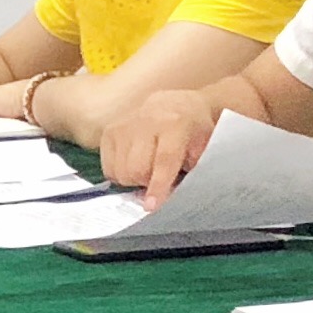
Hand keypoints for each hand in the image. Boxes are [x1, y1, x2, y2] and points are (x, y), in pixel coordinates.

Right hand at [103, 90, 223, 206]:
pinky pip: (108, 168)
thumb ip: (193, 173)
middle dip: (147, 183)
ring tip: (147, 170)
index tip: (151, 206)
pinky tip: (133, 164)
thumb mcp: (204, 149)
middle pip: (137, 169)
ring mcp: (124, 125)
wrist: (177, 105)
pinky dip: (120, 174)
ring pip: (120, 171)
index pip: (164, 159)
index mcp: (175, 124)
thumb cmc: (194, 132)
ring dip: (134, 179)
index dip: (158, 186)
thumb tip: (173, 200)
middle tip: (158, 178)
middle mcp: (146, 120)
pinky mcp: (110, 131)